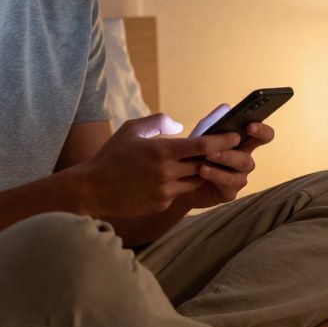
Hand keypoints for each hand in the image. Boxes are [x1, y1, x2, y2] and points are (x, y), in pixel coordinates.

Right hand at [79, 113, 240, 217]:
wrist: (92, 188)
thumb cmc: (111, 155)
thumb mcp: (131, 129)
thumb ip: (158, 121)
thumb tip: (179, 125)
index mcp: (162, 151)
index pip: (202, 145)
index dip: (222, 140)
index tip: (235, 136)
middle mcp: (167, 172)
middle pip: (202, 164)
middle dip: (212, 157)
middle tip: (221, 150)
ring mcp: (165, 191)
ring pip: (193, 180)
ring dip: (195, 172)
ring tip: (192, 163)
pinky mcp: (161, 205)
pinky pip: (177, 193)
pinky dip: (177, 185)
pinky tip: (164, 179)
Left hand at [173, 106, 275, 209]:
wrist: (181, 180)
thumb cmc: (195, 155)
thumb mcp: (200, 136)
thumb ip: (212, 123)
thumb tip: (226, 107)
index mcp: (242, 145)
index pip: (262, 137)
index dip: (261, 131)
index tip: (250, 126)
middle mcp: (244, 161)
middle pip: (249, 156)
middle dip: (234, 150)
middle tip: (228, 141)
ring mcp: (238, 177)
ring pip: (239, 169)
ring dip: (224, 160)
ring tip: (207, 157)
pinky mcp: (229, 192)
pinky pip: (228, 183)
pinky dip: (215, 175)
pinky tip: (202, 170)